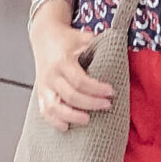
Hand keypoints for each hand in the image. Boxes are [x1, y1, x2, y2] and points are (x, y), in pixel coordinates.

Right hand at [31, 12, 113, 133]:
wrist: (44, 35)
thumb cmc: (68, 38)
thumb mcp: (84, 37)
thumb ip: (99, 46)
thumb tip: (120, 54)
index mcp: (63, 61)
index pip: (80, 81)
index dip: (97, 89)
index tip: (111, 91)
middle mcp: (52, 75)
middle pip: (70, 96)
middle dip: (91, 104)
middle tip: (107, 105)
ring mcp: (44, 85)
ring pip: (54, 107)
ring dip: (72, 116)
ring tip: (88, 120)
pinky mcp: (40, 92)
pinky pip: (45, 111)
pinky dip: (54, 121)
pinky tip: (67, 127)